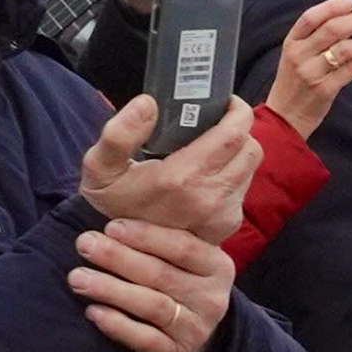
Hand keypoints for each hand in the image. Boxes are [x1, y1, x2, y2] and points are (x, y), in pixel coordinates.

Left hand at [71, 218, 235, 351]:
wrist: (185, 341)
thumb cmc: (171, 287)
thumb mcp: (178, 263)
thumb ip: (157, 240)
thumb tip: (114, 200)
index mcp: (216, 266)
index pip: (184, 247)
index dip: (146, 236)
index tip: (111, 226)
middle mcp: (213, 297)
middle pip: (162, 274)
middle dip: (119, 258)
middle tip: (84, 244)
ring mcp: (196, 328)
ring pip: (152, 305)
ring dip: (111, 289)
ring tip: (77, 278)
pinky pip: (146, 338)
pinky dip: (117, 325)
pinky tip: (93, 312)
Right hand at [78, 97, 259, 246]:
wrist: (120, 249)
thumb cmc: (112, 201)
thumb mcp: (101, 167)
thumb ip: (119, 134)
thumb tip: (148, 103)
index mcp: (183, 178)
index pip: (234, 134)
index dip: (237, 112)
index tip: (225, 102)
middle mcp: (211, 197)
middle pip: (250, 148)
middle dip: (238, 130)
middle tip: (215, 122)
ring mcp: (223, 214)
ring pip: (250, 168)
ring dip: (237, 153)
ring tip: (209, 148)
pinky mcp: (228, 225)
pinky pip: (243, 189)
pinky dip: (232, 175)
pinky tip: (207, 174)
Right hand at [263, 0, 351, 139]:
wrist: (285, 115)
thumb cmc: (295, 81)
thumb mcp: (296, 55)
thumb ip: (314, 38)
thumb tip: (345, 18)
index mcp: (291, 43)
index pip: (310, 18)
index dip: (331, 7)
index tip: (349, 3)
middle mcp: (299, 55)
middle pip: (331, 30)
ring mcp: (311, 73)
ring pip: (344, 50)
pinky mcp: (324, 89)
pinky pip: (351, 70)